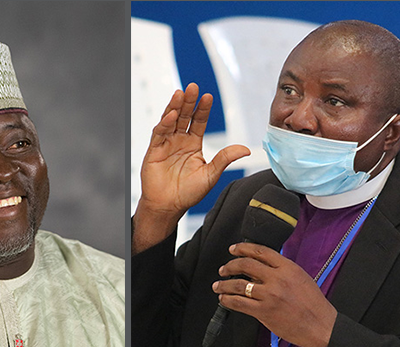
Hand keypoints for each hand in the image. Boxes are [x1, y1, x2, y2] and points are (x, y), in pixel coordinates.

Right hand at [132, 83, 249, 254]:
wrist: (168, 206)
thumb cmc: (187, 193)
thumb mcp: (210, 175)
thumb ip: (225, 159)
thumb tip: (246, 149)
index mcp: (193, 144)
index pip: (199, 121)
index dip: (203, 109)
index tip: (208, 96)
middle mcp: (179, 141)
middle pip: (184, 116)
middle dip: (188, 102)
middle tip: (193, 87)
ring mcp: (166, 144)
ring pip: (170, 120)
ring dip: (174, 107)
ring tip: (180, 93)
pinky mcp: (154, 150)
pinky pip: (159, 133)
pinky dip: (164, 123)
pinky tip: (170, 115)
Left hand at [212, 242, 337, 346]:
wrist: (321, 326)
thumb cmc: (313, 305)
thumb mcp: (301, 278)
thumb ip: (282, 270)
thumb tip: (260, 266)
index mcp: (288, 268)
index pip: (260, 251)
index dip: (242, 248)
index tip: (233, 249)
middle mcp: (278, 279)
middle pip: (245, 265)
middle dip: (230, 265)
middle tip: (223, 269)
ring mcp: (270, 295)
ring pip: (238, 284)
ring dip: (224, 284)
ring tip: (218, 285)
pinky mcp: (264, 311)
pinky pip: (238, 302)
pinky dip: (227, 299)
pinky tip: (224, 299)